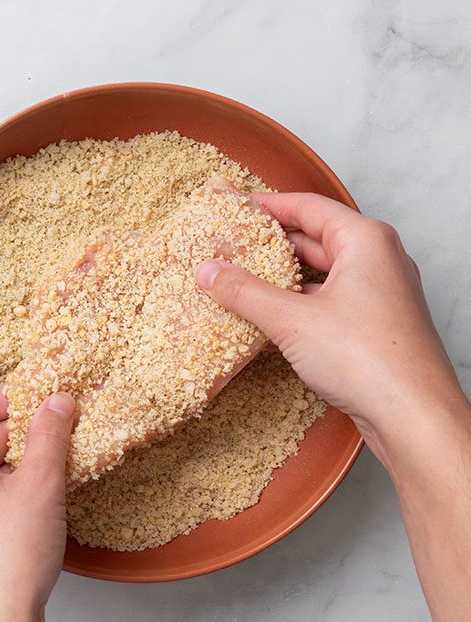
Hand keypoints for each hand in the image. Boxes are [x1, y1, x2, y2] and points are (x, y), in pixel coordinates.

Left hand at [0, 387, 75, 621]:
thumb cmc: (6, 557)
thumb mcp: (40, 483)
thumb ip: (49, 433)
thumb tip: (57, 402)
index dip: (16, 401)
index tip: (50, 409)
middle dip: (20, 435)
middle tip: (61, 443)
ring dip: (16, 466)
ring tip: (53, 479)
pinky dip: (4, 492)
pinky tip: (35, 508)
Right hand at [194, 191, 465, 464]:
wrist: (413, 416)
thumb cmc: (366, 357)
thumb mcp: (291, 319)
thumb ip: (244, 292)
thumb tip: (208, 271)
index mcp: (365, 240)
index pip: (308, 207)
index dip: (267, 205)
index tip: (233, 207)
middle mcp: (378, 260)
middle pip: (315, 239)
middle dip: (271, 244)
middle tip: (230, 245)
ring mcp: (379, 294)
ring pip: (321, 275)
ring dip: (281, 280)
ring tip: (239, 283)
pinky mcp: (375, 326)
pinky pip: (327, 304)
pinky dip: (296, 307)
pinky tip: (264, 324)